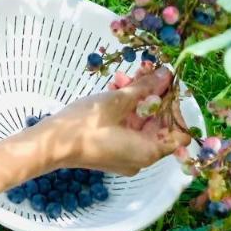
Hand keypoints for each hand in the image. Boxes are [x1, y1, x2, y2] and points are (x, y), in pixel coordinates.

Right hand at [32, 66, 192, 175]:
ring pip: (139, 124)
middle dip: (152, 96)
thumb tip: (166, 74)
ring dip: (135, 99)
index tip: (165, 87)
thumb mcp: (118, 101)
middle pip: (158, 125)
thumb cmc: (87, 124)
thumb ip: (145, 87)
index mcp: (149, 151)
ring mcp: (125, 155)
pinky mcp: (110, 149)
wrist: (52, 143)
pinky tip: (114, 88)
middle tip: (143, 72)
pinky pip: (126, 128)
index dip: (175, 108)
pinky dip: (124, 110)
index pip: (179, 132)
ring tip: (122, 77)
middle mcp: (141, 158)